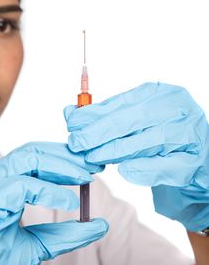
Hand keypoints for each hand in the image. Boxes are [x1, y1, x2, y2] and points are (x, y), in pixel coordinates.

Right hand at [0, 142, 107, 264]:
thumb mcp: (34, 248)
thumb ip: (63, 235)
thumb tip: (97, 225)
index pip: (33, 160)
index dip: (63, 161)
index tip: (89, 169)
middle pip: (32, 152)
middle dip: (66, 156)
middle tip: (92, 165)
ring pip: (26, 158)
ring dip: (61, 166)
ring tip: (84, 178)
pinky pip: (21, 185)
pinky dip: (48, 191)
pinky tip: (68, 202)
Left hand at [64, 82, 208, 230]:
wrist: (194, 158)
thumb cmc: (159, 136)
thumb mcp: (133, 120)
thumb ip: (106, 116)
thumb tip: (70, 113)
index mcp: (160, 93)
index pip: (123, 101)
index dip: (95, 113)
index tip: (72, 124)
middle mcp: (177, 109)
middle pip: (135, 118)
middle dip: (100, 132)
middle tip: (77, 144)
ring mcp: (189, 133)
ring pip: (148, 141)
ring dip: (116, 151)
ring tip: (94, 158)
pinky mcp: (194, 160)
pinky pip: (166, 165)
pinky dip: (143, 169)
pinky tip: (124, 171)